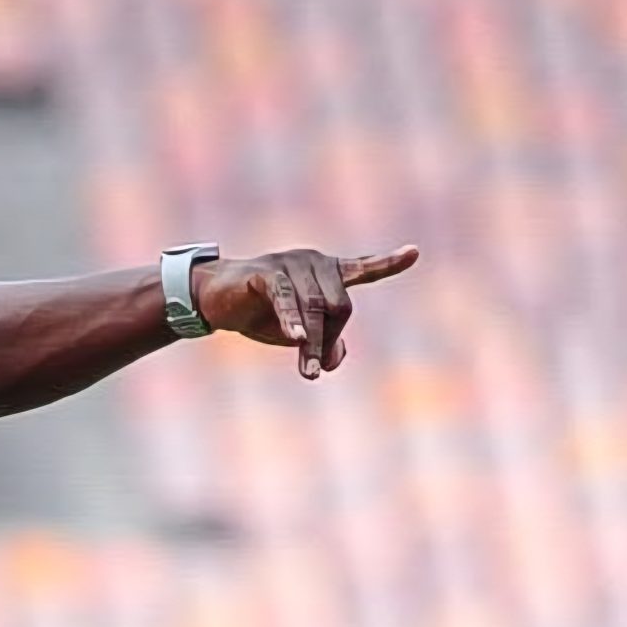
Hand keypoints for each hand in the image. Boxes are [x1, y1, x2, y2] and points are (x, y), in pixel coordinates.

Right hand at [193, 245, 420, 378]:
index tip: (413, 252)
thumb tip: (335, 360)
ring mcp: (290, 263)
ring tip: (307, 373)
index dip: (388, 263)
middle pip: (340, 305)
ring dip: (311, 343)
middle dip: (329, 340)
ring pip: (316, 307)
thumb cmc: (259, 313)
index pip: (363, 268)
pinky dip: (292, 319)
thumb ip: (322, 343)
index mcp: (326, 273)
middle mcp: (313, 262)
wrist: (213, 300)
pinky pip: (286, 296)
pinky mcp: (266, 272)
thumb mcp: (296, 333)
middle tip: (312, 370)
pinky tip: (295, 338)